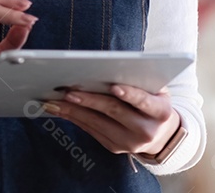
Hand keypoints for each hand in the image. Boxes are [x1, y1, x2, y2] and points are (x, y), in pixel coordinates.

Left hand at [42, 85, 179, 155]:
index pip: (144, 102)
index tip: (114, 87)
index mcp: (160, 112)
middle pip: (114, 112)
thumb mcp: (155, 90)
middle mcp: (147, 131)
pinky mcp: (114, 147)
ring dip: (73, 111)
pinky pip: (91, 131)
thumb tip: (107, 66)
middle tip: (68, 92)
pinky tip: (60, 109)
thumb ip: (139, 80)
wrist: (160, 134)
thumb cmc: (153, 101)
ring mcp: (129, 143)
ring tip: (54, 100)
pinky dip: (74, 118)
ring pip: (97, 123)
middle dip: (89, 101)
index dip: (130, 95)